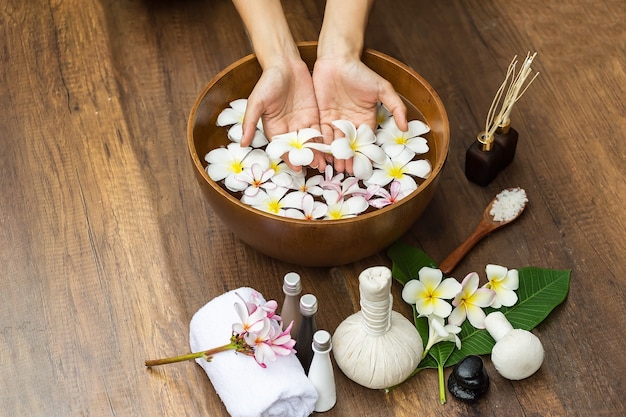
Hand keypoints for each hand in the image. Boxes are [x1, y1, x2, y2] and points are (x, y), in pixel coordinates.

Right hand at [241, 57, 326, 171]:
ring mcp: (302, 123)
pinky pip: (321, 131)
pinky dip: (326, 140)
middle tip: (317, 167)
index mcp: (274, 129)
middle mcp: (288, 129)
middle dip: (308, 158)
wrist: (284, 64)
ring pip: (311, 142)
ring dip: (319, 152)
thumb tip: (240, 143)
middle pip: (299, 148)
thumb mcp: (256, 102)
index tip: (297, 168)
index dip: (289, 159)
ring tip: (327, 162)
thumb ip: (249, 122)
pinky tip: (334, 148)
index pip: (282, 148)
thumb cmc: (267, 81)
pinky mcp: (314, 116)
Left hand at [312, 56, 406, 173]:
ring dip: (335, 155)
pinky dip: (322, 144)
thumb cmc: (361, 72)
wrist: (337, 59)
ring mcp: (336, 120)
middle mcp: (351, 122)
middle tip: (345, 171)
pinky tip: (322, 155)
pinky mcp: (322, 116)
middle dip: (348, 158)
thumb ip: (396, 107)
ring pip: (335, 142)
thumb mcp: (383, 89)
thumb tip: (406, 127)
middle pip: (349, 145)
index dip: (364, 154)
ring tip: (334, 168)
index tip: (363, 166)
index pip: (365, 141)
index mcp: (366, 118)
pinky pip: (322, 133)